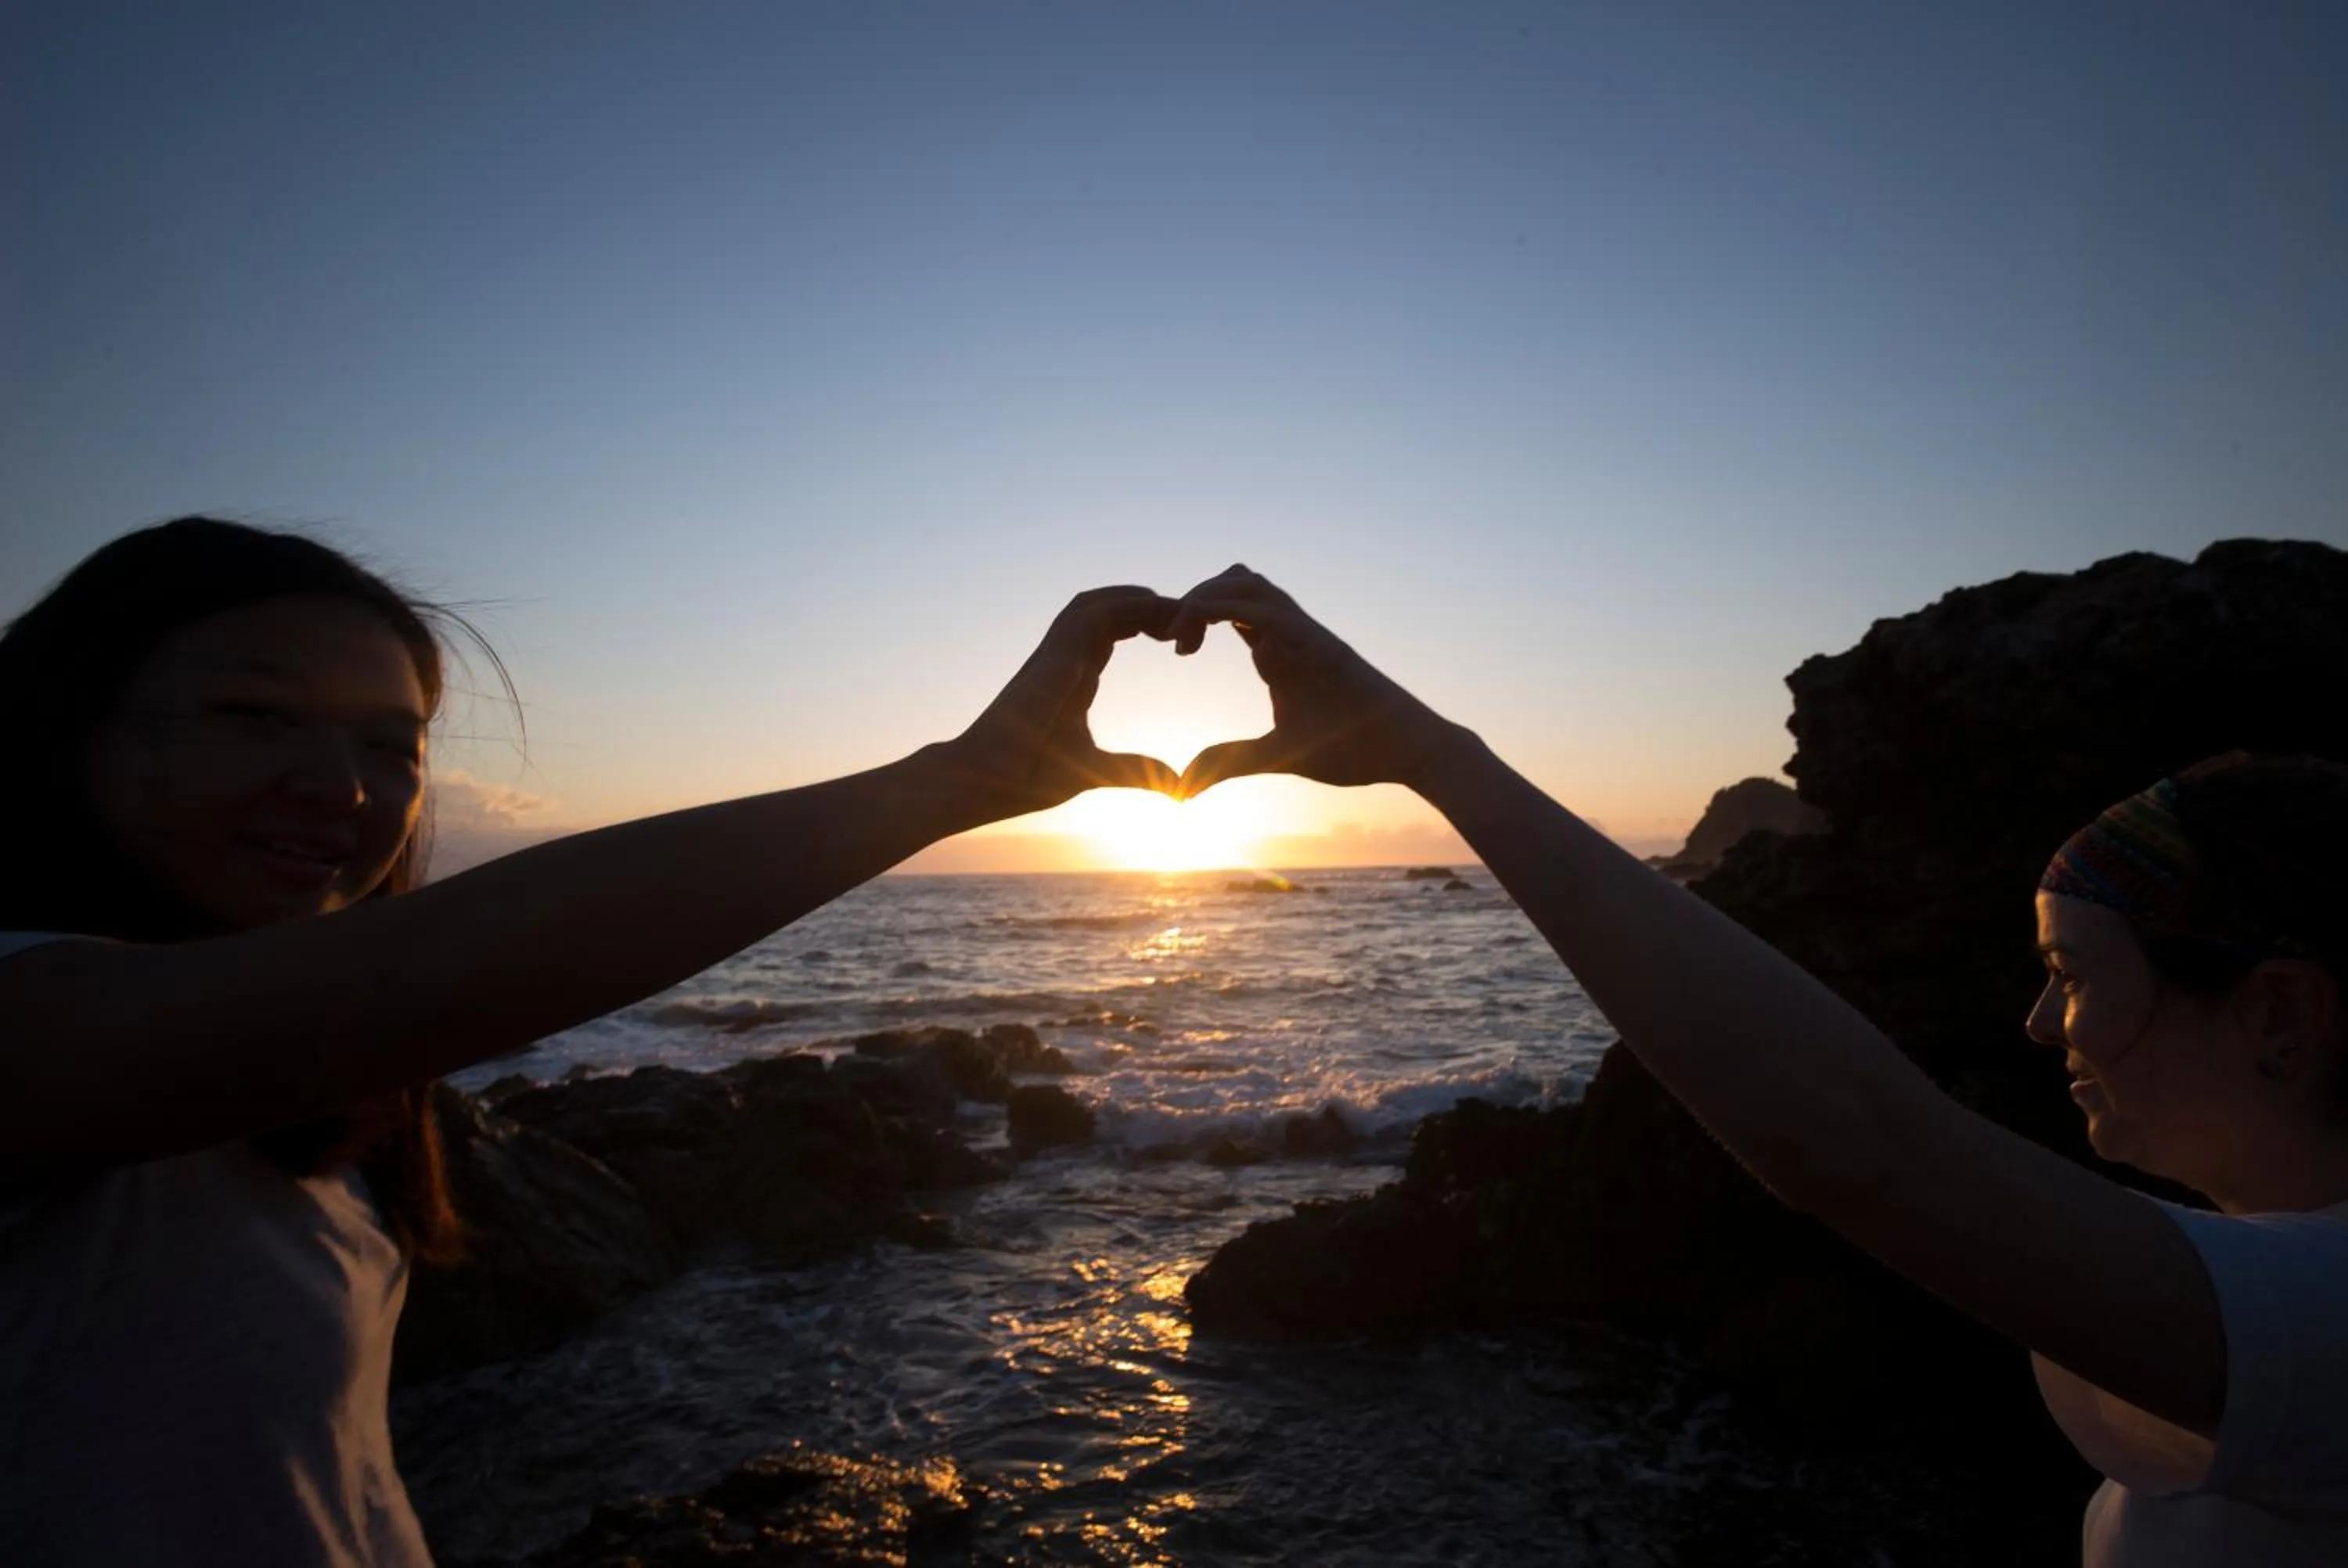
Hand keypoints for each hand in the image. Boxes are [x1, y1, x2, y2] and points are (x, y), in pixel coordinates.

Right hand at [931, 586, 1181, 823]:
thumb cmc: (1026, 776)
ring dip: (1136, 598)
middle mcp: (1063, 658)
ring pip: (1095, 603)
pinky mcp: (1051, 656)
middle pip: (1107, 611)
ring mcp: (1054, 653)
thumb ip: (1135, 770)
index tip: (1179, 637)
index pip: (1110, 633)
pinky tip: (1154, 608)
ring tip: (1174, 607)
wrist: (980, 780)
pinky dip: (1124, 604)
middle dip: (1148, 607)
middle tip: (1187, 617)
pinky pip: (1089, 613)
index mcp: (1073, 678)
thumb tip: (1176, 784)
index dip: (1144, 624)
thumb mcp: (1096, 770)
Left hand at [1164, 565, 1463, 798]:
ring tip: (1183, 638)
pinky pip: (1272, 612)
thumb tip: (1186, 783)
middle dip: (1193, 597)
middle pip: (1234, 579)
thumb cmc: (1352, 749)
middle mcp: (1289, 632)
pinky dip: (1231, 610)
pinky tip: (1207, 632)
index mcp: (1276, 649)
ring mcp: (1307, 635)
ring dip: (1207, 596)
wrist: (1408, 752)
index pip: (1227, 605)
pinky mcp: (1321, 646)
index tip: (1176, 649)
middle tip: (1171, 640)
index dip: (1193, 614)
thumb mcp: (1275, 755)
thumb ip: (1232, 761)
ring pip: (1249, 581)